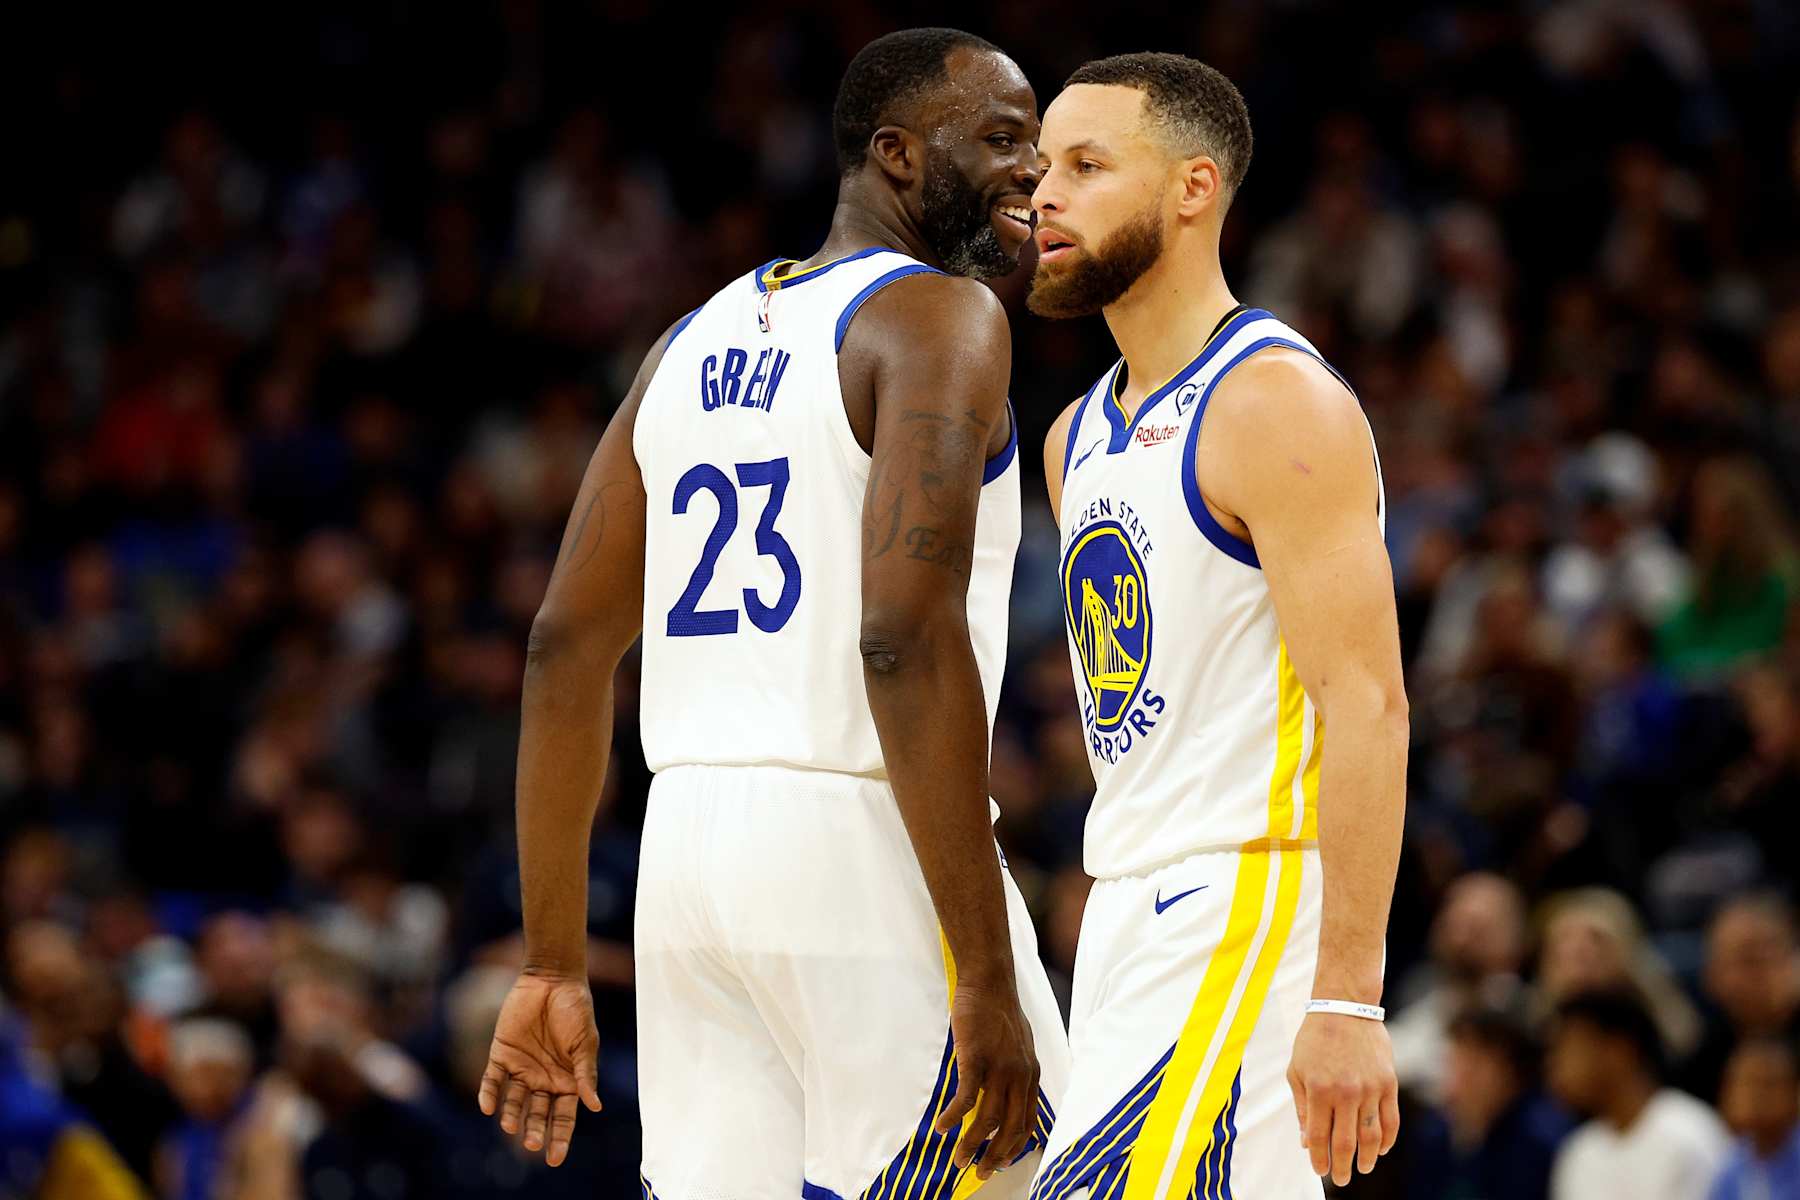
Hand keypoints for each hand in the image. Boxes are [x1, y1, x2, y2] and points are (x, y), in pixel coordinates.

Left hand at [478, 970, 602, 1166]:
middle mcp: (543, 1078)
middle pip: (538, 1113)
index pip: (564, 1116)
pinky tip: (487, 1107)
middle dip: (535, 1130)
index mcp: (567, 1080)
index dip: (560, 1137)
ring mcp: (521, 1067)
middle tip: (531, 1144)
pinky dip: (489, 1093)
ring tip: (510, 1126)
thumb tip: (595, 1106)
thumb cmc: (576, 1009)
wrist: (551, 979)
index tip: (555, 1158)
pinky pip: (492, 1080)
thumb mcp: (585, 1042)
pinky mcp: (501, 1054)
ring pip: (514, 1101)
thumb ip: (585, 1073)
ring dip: (512, 1115)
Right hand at [932, 977, 1040, 1180]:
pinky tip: (942, 1127)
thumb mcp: (1019, 1044)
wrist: (989, 981)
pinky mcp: (976, 1058)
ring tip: (958, 1159)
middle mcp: (1020, 1075)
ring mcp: (999, 1067)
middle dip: (995, 1156)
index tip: (1002, 1162)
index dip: (1015, 1146)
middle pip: (1011, 1128)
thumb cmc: (999, 1010)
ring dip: (973, 1144)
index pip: (1028, 1121)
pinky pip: (966, 1098)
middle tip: (980, 1173)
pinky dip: (954, 1117)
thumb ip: (1018, 1069)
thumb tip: (1012, 1090)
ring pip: (988, 1119)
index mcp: (1031, 1073)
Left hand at [1285, 1012, 1399, 1185]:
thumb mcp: (1296, 1071)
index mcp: (1319, 1091)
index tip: (1320, 1170)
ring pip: (1371, 1137)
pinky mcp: (1388, 1084)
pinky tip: (1382, 1150)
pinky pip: (1391, 1120)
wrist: (1345, 1008)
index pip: (1319, 1137)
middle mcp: (1346, 1093)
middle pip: (1346, 1143)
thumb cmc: (1314, 1040)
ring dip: (1368, 1158)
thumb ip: (1302, 1108)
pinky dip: (1388, 1139)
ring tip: (1363, 1168)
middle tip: (1342, 1179)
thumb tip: (1307, 1142)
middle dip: (1342, 1166)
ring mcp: (1370, 1089)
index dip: (1318, 1159)